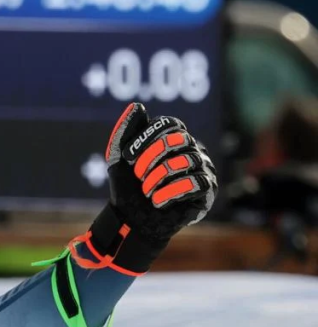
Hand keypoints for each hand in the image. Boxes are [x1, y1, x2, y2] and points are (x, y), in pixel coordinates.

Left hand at [82, 103, 217, 273]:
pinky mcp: (207, 191)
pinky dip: (170, 193)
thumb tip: (137, 106)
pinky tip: (157, 201)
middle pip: (179, 139)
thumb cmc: (128, 187)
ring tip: (147, 191)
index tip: (128, 157)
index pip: (170, 124)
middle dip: (152, 158)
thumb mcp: (118, 158)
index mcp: (174, 139)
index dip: (146, 139)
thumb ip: (124, 131)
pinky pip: (195, 183)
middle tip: (139, 175)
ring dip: (158, 178)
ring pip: (186, 161)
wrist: (132, 220)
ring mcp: (203, 169)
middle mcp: (193, 150)